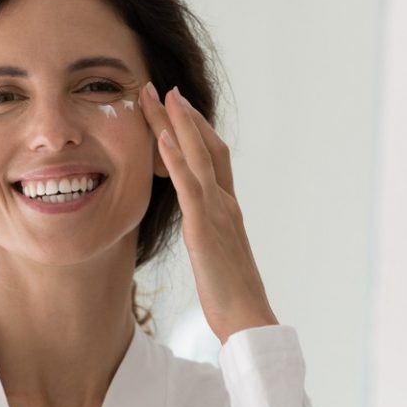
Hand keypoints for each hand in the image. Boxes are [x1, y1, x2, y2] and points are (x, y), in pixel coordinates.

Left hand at [139, 81, 277, 343]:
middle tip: (162, 88)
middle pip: (206, 147)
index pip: (214, 157)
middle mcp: (225, 203)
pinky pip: (190, 187)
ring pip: (198, 158)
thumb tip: (195, 220)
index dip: (196, 129)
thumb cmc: (230, 293)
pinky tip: (163, 138)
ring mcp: (217, 213)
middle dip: (183, 116)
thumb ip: (208, 230)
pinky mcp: (205, 229)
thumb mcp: (215, 253)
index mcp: (227, 208)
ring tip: (158, 97)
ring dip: (177, 124)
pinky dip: (177, 160)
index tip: (177, 107)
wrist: (248, 318)